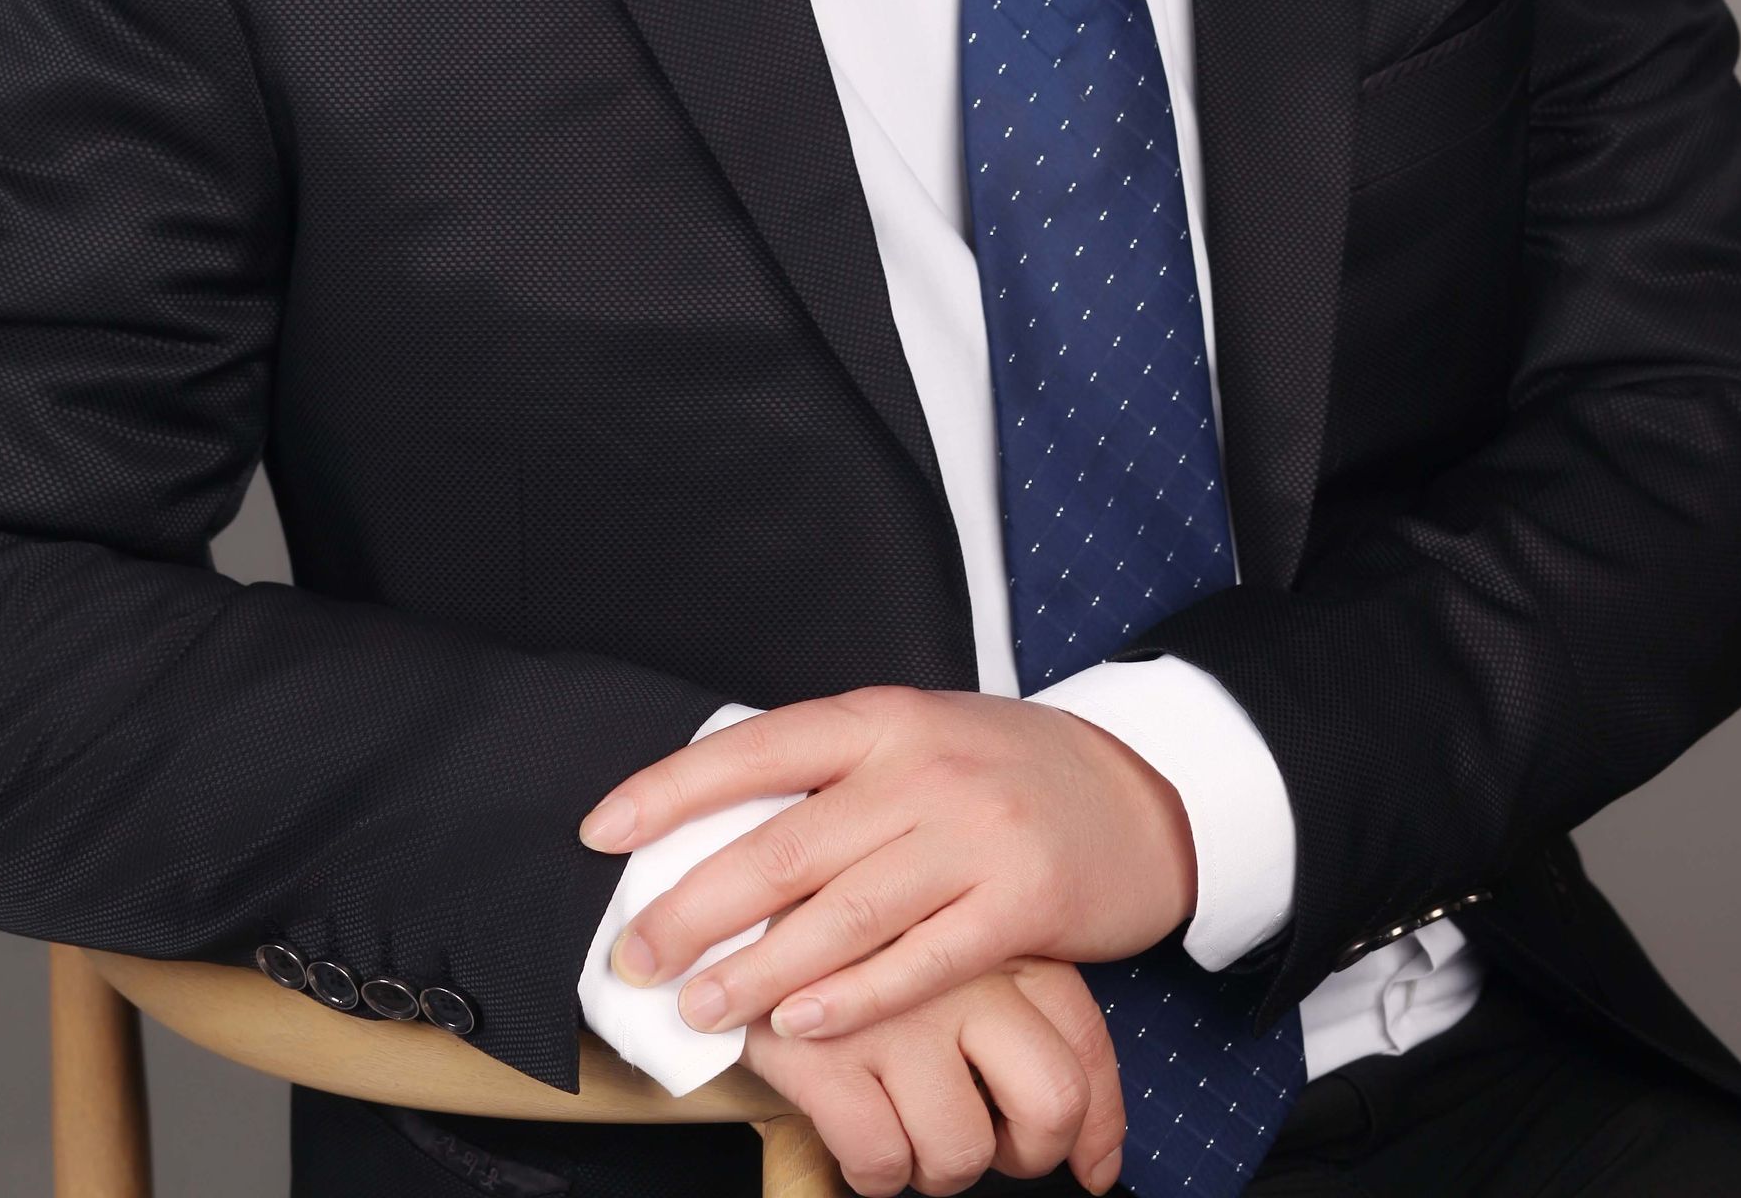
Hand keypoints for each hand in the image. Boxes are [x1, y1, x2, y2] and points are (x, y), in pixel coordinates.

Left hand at [578, 685, 1196, 1042]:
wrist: (1138, 792)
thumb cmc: (1003, 769)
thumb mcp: (917, 739)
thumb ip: (832, 776)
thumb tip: (713, 827)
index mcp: (884, 718)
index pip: (758, 748)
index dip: (674, 790)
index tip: (603, 832)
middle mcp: (922, 769)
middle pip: (785, 845)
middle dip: (695, 908)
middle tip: (635, 956)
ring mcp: (974, 836)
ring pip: (842, 914)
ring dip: (758, 969)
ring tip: (698, 1008)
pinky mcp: (1021, 904)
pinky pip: (921, 961)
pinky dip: (854, 998)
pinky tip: (802, 1023)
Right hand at [739, 953, 1125, 1196]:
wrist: (740, 896)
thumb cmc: (865, 945)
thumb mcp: (961, 957)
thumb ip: (1031, 1030)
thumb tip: (1100, 1169)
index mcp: (1006, 943)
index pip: (1086, 1048)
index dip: (1095, 1126)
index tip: (1085, 1166)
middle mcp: (964, 973)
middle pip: (1052, 1103)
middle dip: (1023, 1153)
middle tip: (981, 1145)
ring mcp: (897, 1011)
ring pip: (962, 1149)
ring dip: (933, 1168)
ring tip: (903, 1128)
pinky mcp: (828, 1050)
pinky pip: (882, 1159)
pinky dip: (872, 1170)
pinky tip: (854, 1130)